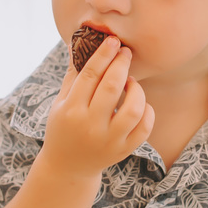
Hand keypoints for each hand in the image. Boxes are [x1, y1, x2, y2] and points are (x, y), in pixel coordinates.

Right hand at [41, 36, 154, 178]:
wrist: (68, 167)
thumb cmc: (63, 127)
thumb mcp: (60, 102)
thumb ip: (72, 75)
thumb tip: (78, 43)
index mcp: (71, 110)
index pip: (89, 75)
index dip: (103, 55)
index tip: (113, 41)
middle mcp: (90, 126)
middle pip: (112, 87)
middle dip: (121, 64)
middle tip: (125, 52)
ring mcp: (109, 140)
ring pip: (133, 109)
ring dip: (136, 89)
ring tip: (130, 82)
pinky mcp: (124, 150)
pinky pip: (144, 128)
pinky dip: (147, 111)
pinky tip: (139, 103)